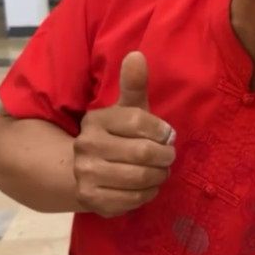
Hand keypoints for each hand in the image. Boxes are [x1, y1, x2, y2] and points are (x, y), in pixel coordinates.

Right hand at [73, 51, 175, 216]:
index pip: (138, 121)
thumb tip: (137, 54)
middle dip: (165, 156)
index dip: (161, 130)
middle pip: (142, 153)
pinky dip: (147, 194)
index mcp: (96, 120)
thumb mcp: (127, 109)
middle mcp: (86, 146)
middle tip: (169, 156)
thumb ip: (134, 84)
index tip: (168, 135)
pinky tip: (148, 186)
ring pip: (139, 177)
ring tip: (161, 170)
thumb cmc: (120, 134)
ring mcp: (86, 174)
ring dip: (159, 175)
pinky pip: (132, 199)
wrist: (87, 169)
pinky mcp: (91, 199)